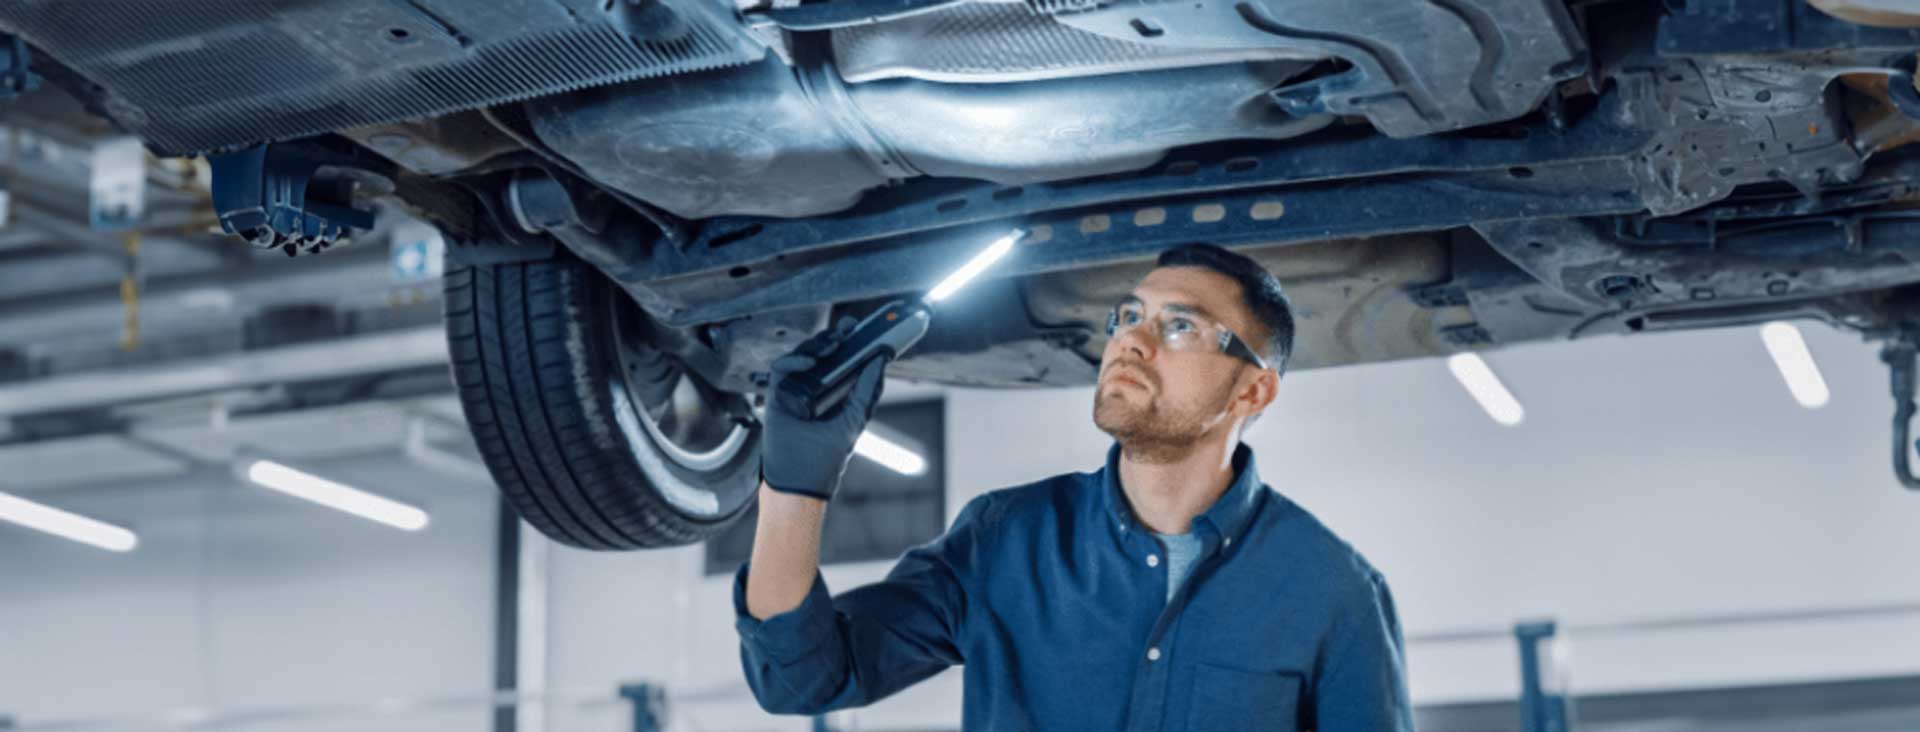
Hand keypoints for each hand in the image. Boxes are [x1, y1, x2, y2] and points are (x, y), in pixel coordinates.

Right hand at [759, 316, 889, 499]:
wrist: (796, 486)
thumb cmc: (822, 462)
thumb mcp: (851, 422)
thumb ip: (866, 392)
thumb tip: (880, 363)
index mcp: (832, 398)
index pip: (842, 364)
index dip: (854, 346)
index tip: (869, 330)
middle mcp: (812, 393)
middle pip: (822, 356)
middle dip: (836, 339)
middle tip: (851, 327)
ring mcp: (793, 394)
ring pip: (802, 358)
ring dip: (817, 346)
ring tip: (833, 343)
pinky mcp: (776, 397)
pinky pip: (781, 369)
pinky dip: (794, 362)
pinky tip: (810, 364)